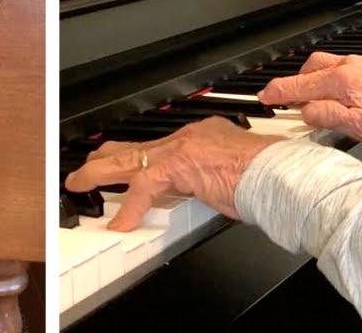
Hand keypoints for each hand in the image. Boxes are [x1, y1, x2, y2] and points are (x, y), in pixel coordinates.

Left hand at [63, 117, 277, 231]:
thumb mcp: (230, 175)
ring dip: (101, 173)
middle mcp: (189, 136)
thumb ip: (208, 180)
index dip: (138, 156)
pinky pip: (144, 187)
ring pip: (130, 158)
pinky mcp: (180, 164)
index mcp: (202, 136)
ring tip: (80, 183)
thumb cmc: (268, 178)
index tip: (125, 165)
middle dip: (108, 155)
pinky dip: (129, 208)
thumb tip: (199, 194)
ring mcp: (182, 148)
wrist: (281, 175)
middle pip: (137, 145)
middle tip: (87, 164)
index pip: (160, 145)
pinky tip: (119, 224)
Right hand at [258, 51, 361, 148]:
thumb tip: (304, 110)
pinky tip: (322, 92)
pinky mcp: (361, 69)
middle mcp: (348, 67)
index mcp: (343, 81)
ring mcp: (355, 65)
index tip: (264, 97)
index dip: (278, 92)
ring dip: (306, 80)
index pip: (301, 85)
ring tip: (303, 99)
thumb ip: (326, 116)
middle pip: (307, 69)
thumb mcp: (355, 126)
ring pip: (318, 65)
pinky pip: (331, 66)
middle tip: (283, 101)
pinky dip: (319, 77)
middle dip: (292, 84)